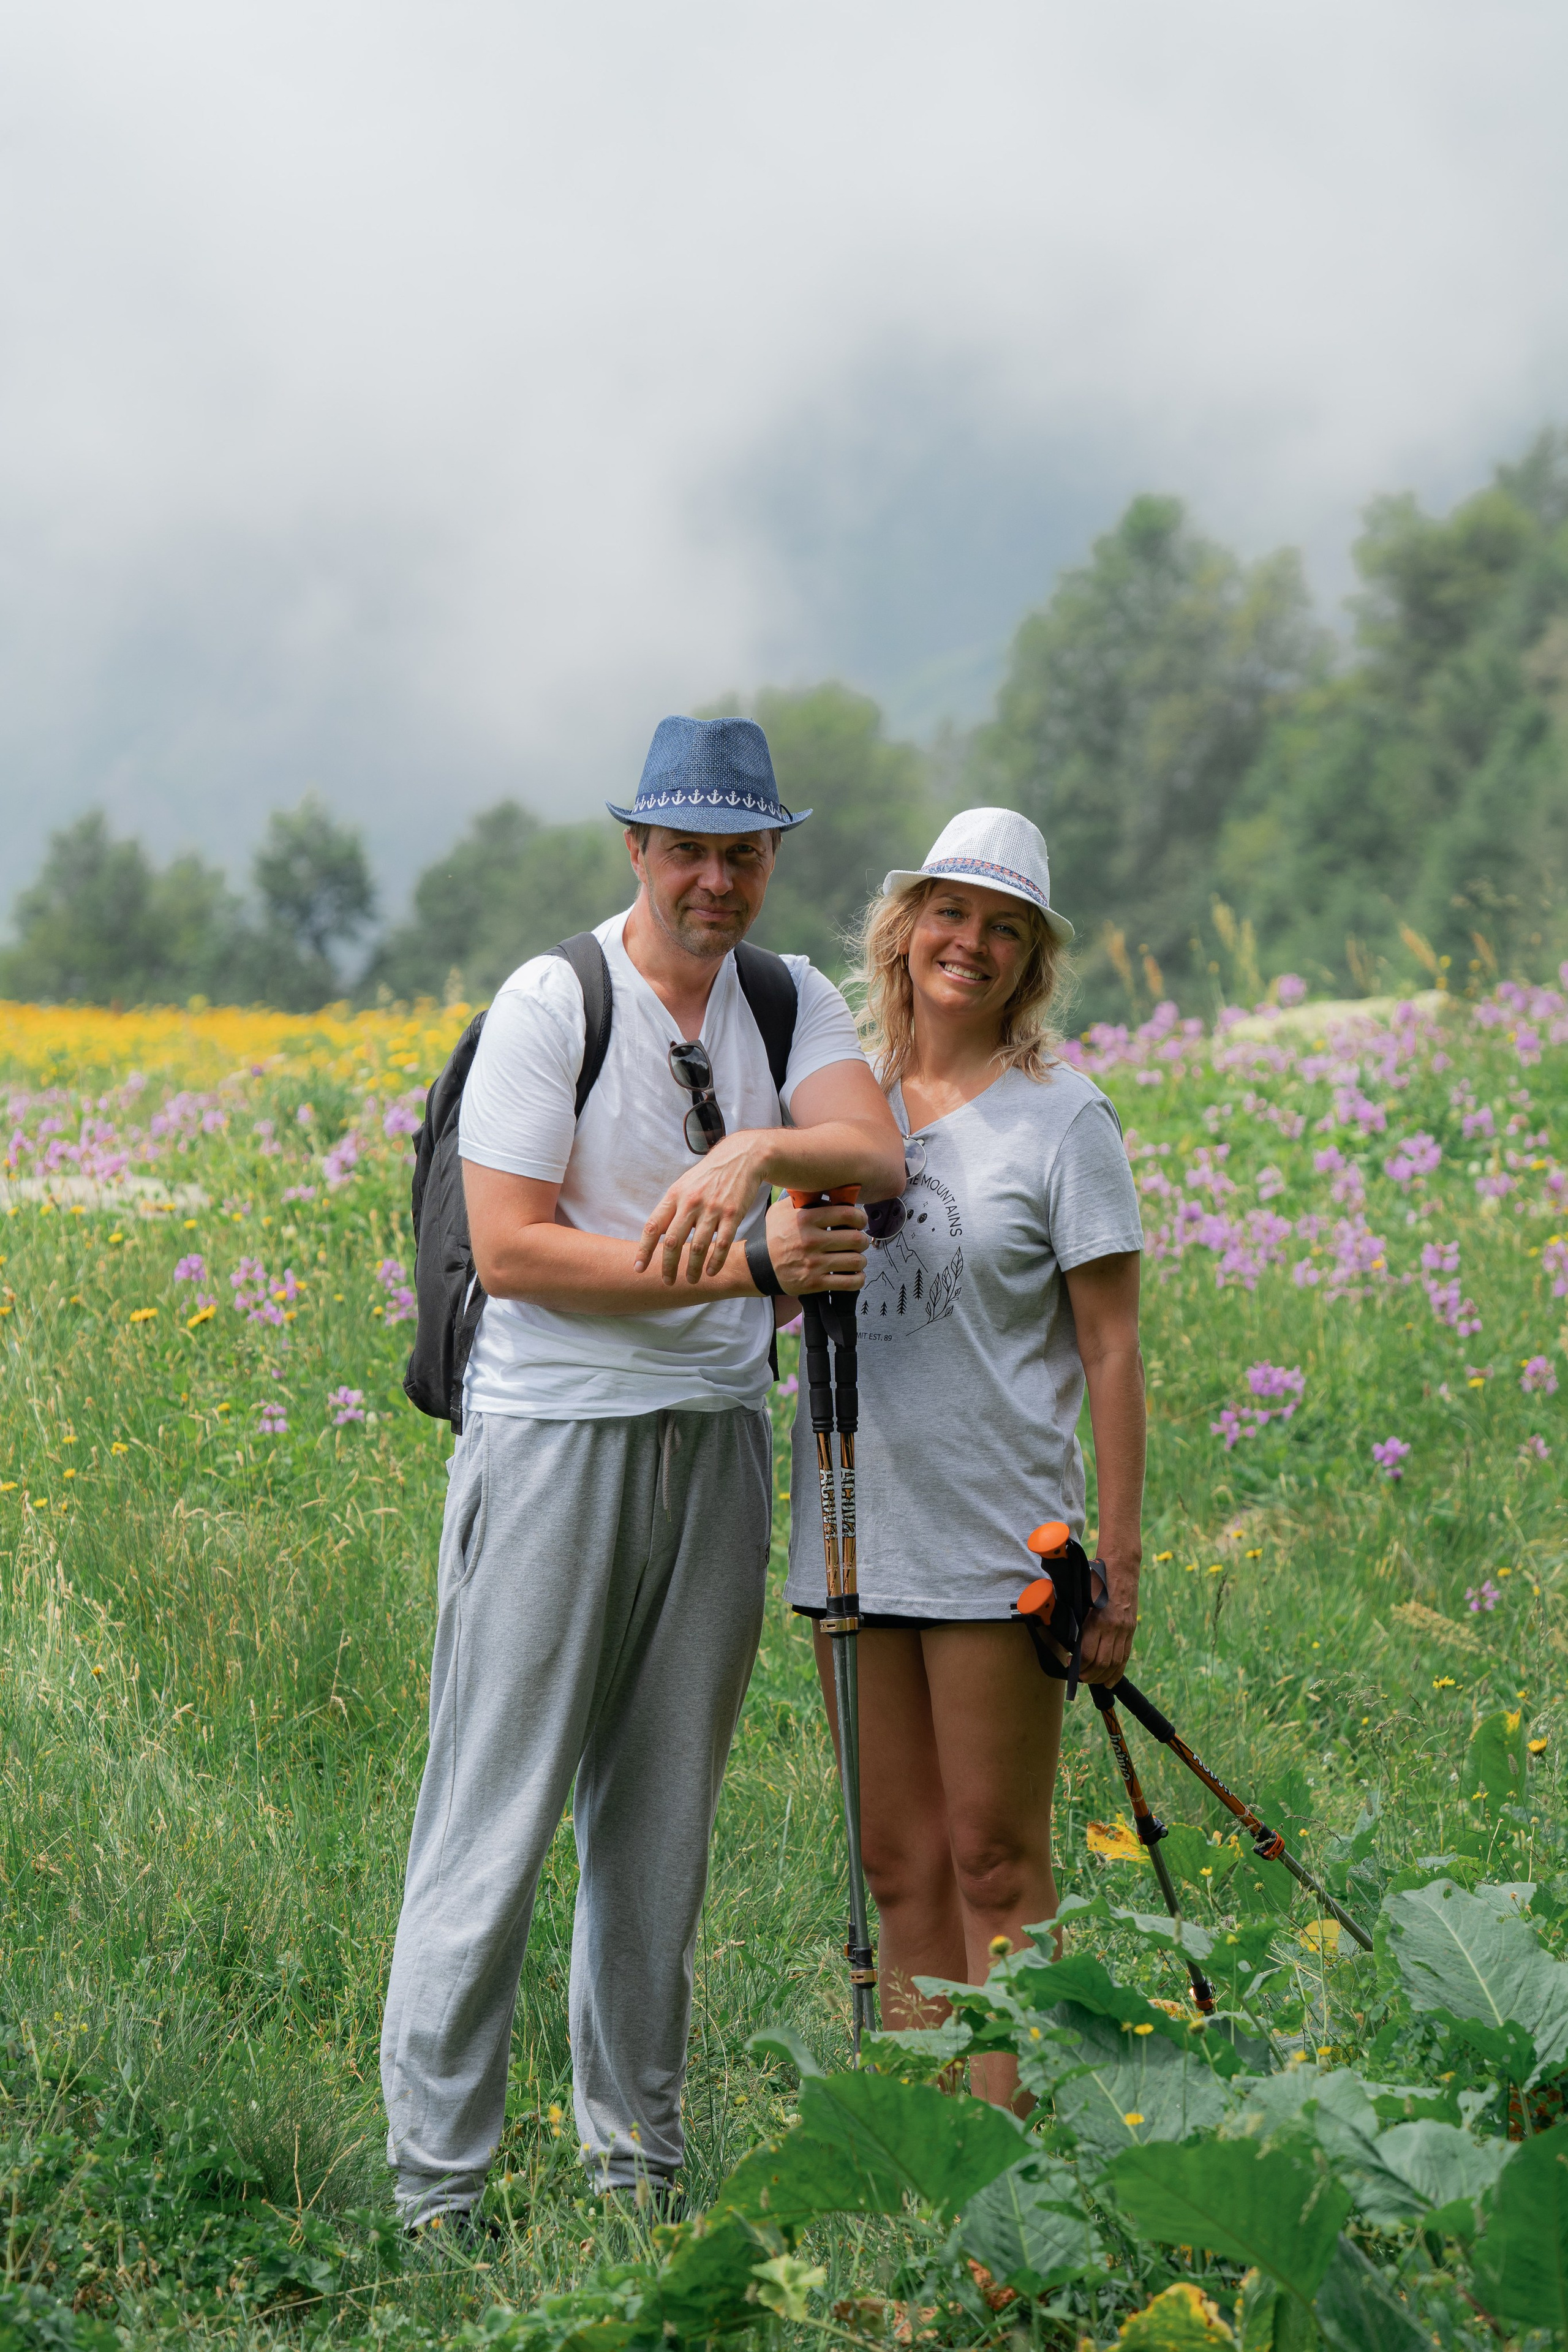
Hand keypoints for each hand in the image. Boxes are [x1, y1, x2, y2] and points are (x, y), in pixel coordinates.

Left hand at [634, 1133, 770, 1284]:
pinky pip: (722, 1244)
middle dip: (668, 1266)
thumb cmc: (707, 1175)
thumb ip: (670, 1208)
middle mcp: (691, 1203)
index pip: (653, 1227)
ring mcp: (712, 1209)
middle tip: (667, 1282)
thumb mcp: (683, 1185)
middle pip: (673, 1242)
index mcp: (674, 1196)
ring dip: (692, 1268)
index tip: (638, 1268)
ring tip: (690, 1280)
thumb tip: (655, 1234)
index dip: (644, 1250)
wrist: (741, 1158)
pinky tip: (710, 1272)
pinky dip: (715, 1261)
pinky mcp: (733, 1214)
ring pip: (697, 1247)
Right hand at [764, 1193, 868, 1294]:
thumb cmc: (775, 1235)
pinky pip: (849, 1282)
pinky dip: (858, 1278)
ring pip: (855, 1261)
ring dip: (861, 1259)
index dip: (860, 1217)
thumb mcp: (782, 1210)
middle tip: (859, 1241)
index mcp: (806, 1219)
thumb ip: (804, 1198)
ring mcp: (813, 1263)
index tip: (860, 1221)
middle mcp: (811, 1240)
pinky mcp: (814, 1283)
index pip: (847, 1214)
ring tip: (856, 1257)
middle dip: (863, 1240)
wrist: (759, 1266)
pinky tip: (855, 1274)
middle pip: (856, 1239)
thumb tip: (829, 1191)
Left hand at [1078, 1554, 1138, 1685]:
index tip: (1070, 1666)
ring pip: (1115, 1663)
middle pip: (1102, 1663)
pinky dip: (1118, 1672)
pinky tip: (1110, 1681)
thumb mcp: (1083, 1600)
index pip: (1088, 1653)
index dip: (1078, 1665)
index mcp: (1098, 1620)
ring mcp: (1125, 1631)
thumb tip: (1070, 1644)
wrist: (1121, 1570)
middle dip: (1089, 1675)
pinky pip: (1125, 1656)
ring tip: (1092, 1680)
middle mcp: (1113, 1628)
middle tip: (1079, 1677)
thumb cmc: (1096, 1582)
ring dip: (1102, 1676)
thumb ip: (1078, 1622)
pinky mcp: (1131, 1631)